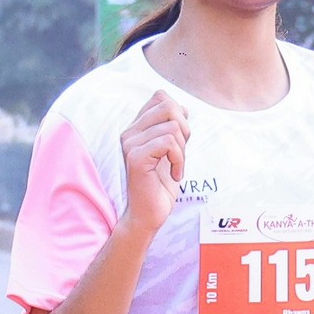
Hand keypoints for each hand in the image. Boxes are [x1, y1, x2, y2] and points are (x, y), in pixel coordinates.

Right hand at [121, 91, 189, 234]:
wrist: (148, 216)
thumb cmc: (160, 187)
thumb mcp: (171, 153)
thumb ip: (173, 130)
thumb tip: (183, 108)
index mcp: (136, 129)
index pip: (160, 97)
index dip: (179, 114)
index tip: (180, 140)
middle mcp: (130, 133)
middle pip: (167, 106)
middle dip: (184, 129)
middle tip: (180, 153)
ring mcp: (130, 144)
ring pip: (172, 127)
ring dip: (182, 150)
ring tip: (175, 168)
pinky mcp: (136, 157)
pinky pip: (168, 143)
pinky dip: (179, 160)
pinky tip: (175, 175)